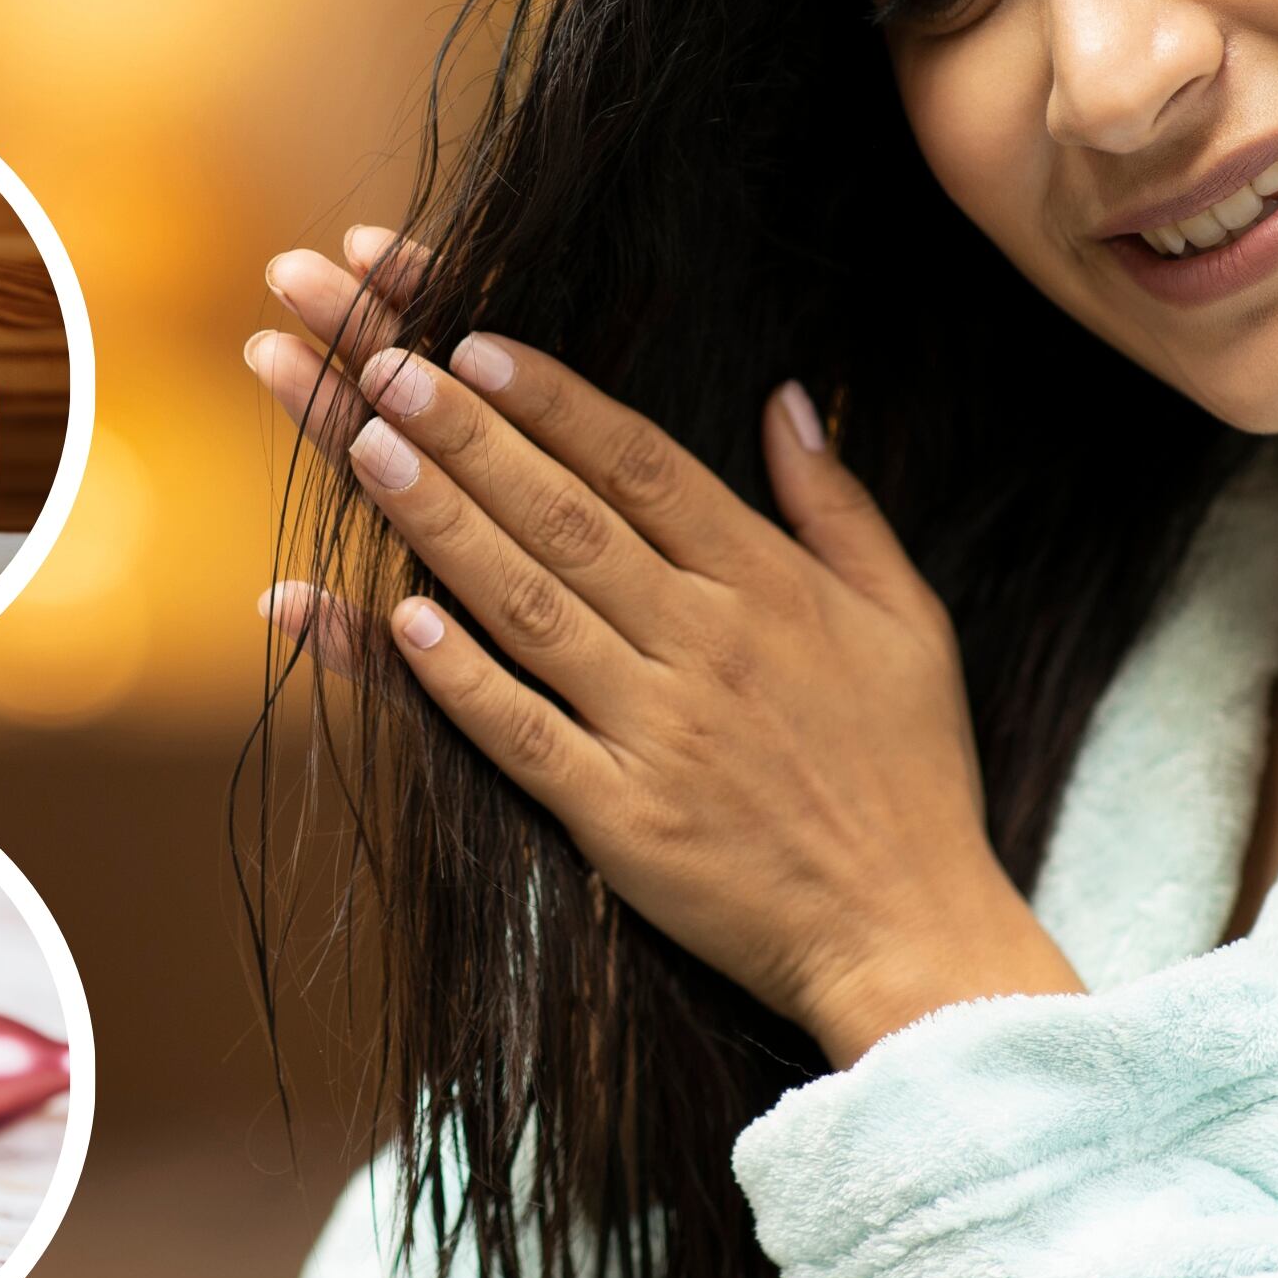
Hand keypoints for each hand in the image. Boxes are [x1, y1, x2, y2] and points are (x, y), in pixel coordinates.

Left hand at [248, 231, 1083, 1067]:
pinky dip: (458, 680)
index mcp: (770, 587)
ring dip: (442, 525)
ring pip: (528, 607)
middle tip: (384, 367)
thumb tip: (787, 397)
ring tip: (366, 451)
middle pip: (566, 518)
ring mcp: (658, 731)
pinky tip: (392, 622)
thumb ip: (839, 504)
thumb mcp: (909, 619)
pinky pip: (523, 735)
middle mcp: (707, 644)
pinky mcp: (622, 819)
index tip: (476, 345)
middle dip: (468, 435)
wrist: (908, 933)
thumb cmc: (911, 774)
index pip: (643, 467)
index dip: (554, 401)